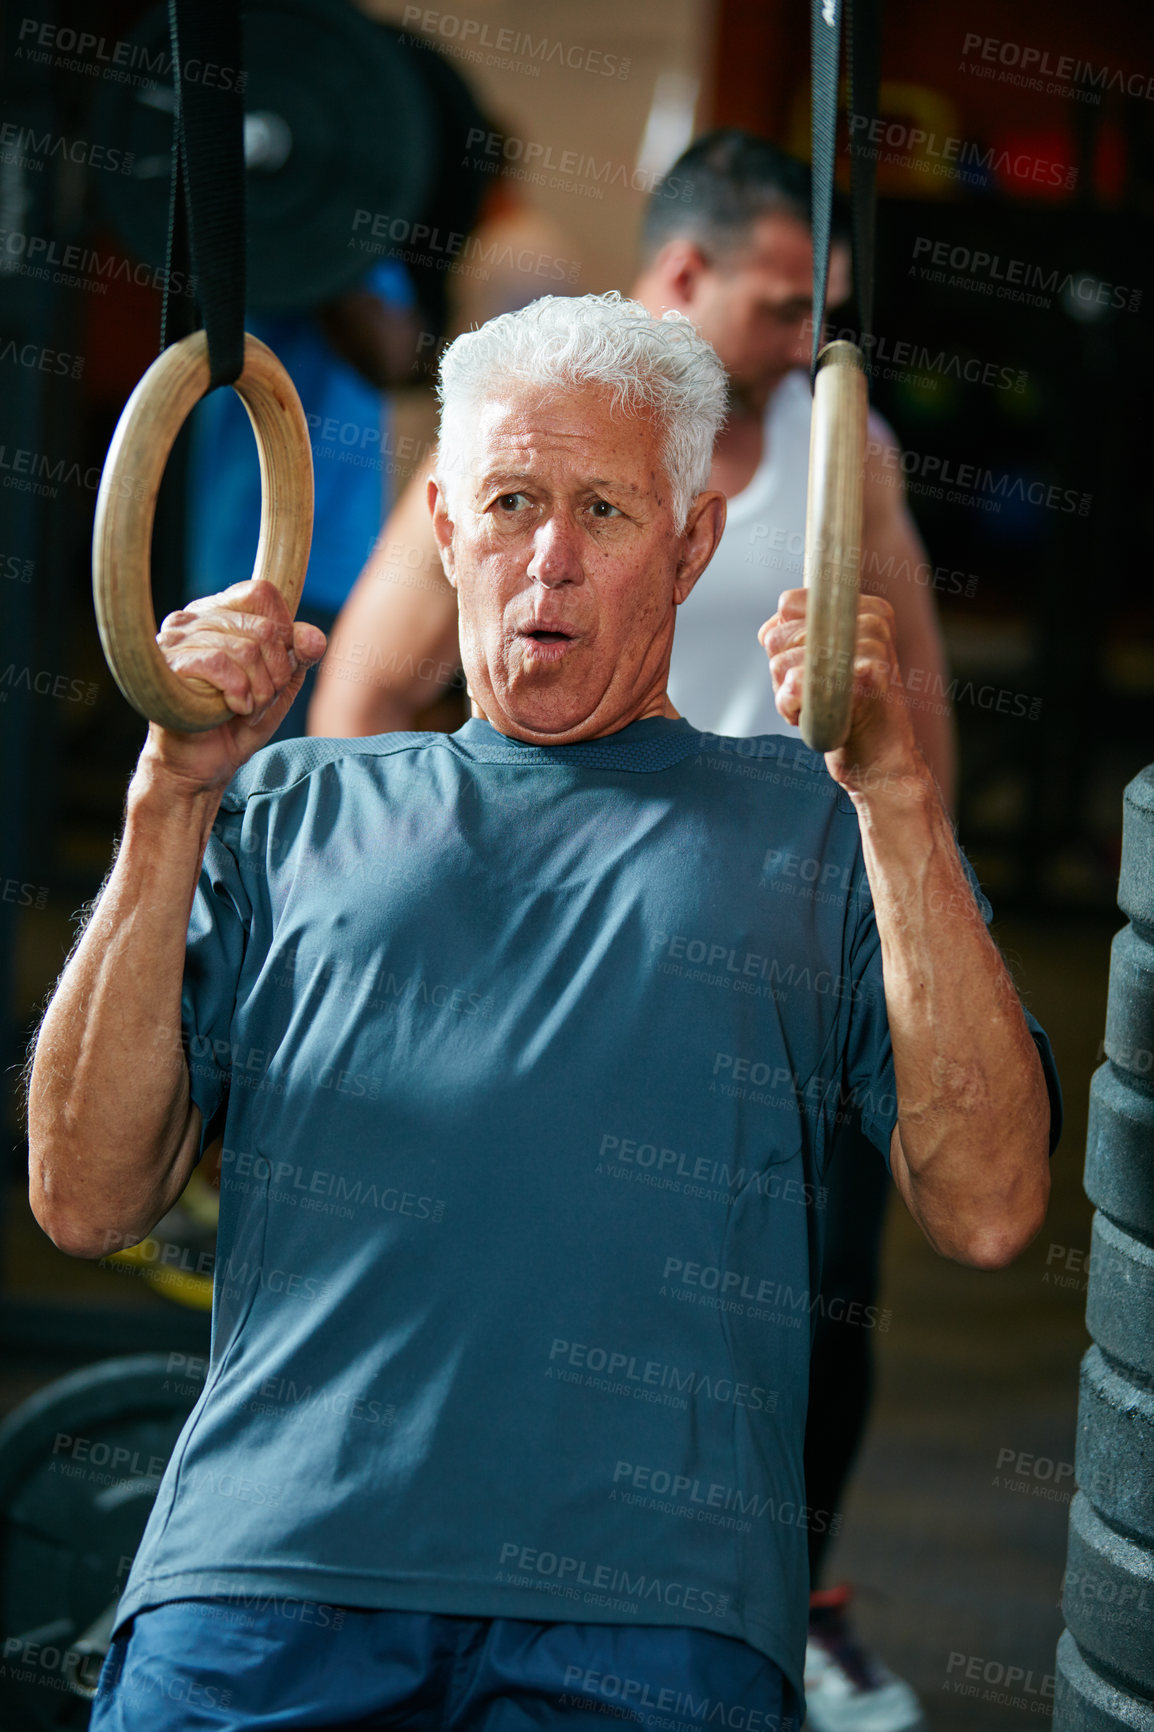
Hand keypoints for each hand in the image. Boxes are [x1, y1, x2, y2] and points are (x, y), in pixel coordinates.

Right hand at [138, 580, 326, 797]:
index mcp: (218, 613)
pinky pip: (219, 663)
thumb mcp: (280, 685)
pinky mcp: (168, 664)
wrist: (203, 765)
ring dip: (259, 691)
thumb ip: (300, 655)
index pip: (262, 593)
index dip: (283, 632)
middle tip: (261, 700)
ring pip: (246, 649)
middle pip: (263, 628)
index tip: (276, 668)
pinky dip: (238, 693)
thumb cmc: (237, 723)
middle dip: (276, 675)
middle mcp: (192, 618)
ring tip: (246, 709)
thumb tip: (312, 636)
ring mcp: (175, 639)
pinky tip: (233, 709)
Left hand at [759, 588, 926, 797]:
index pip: (787, 605)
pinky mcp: (863, 679)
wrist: (882, 761)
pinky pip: (795, 683)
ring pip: (780, 663)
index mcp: (868, 610)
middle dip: (783, 674)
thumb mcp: (824, 662)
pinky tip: (814, 718)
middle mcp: (872, 622)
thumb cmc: (851, 713)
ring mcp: (871, 649)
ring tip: (820, 709)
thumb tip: (767, 631)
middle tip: (817, 696)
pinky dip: (791, 708)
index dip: (784, 644)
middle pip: (777, 636)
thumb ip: (797, 634)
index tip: (812, 669)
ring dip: (787, 696)